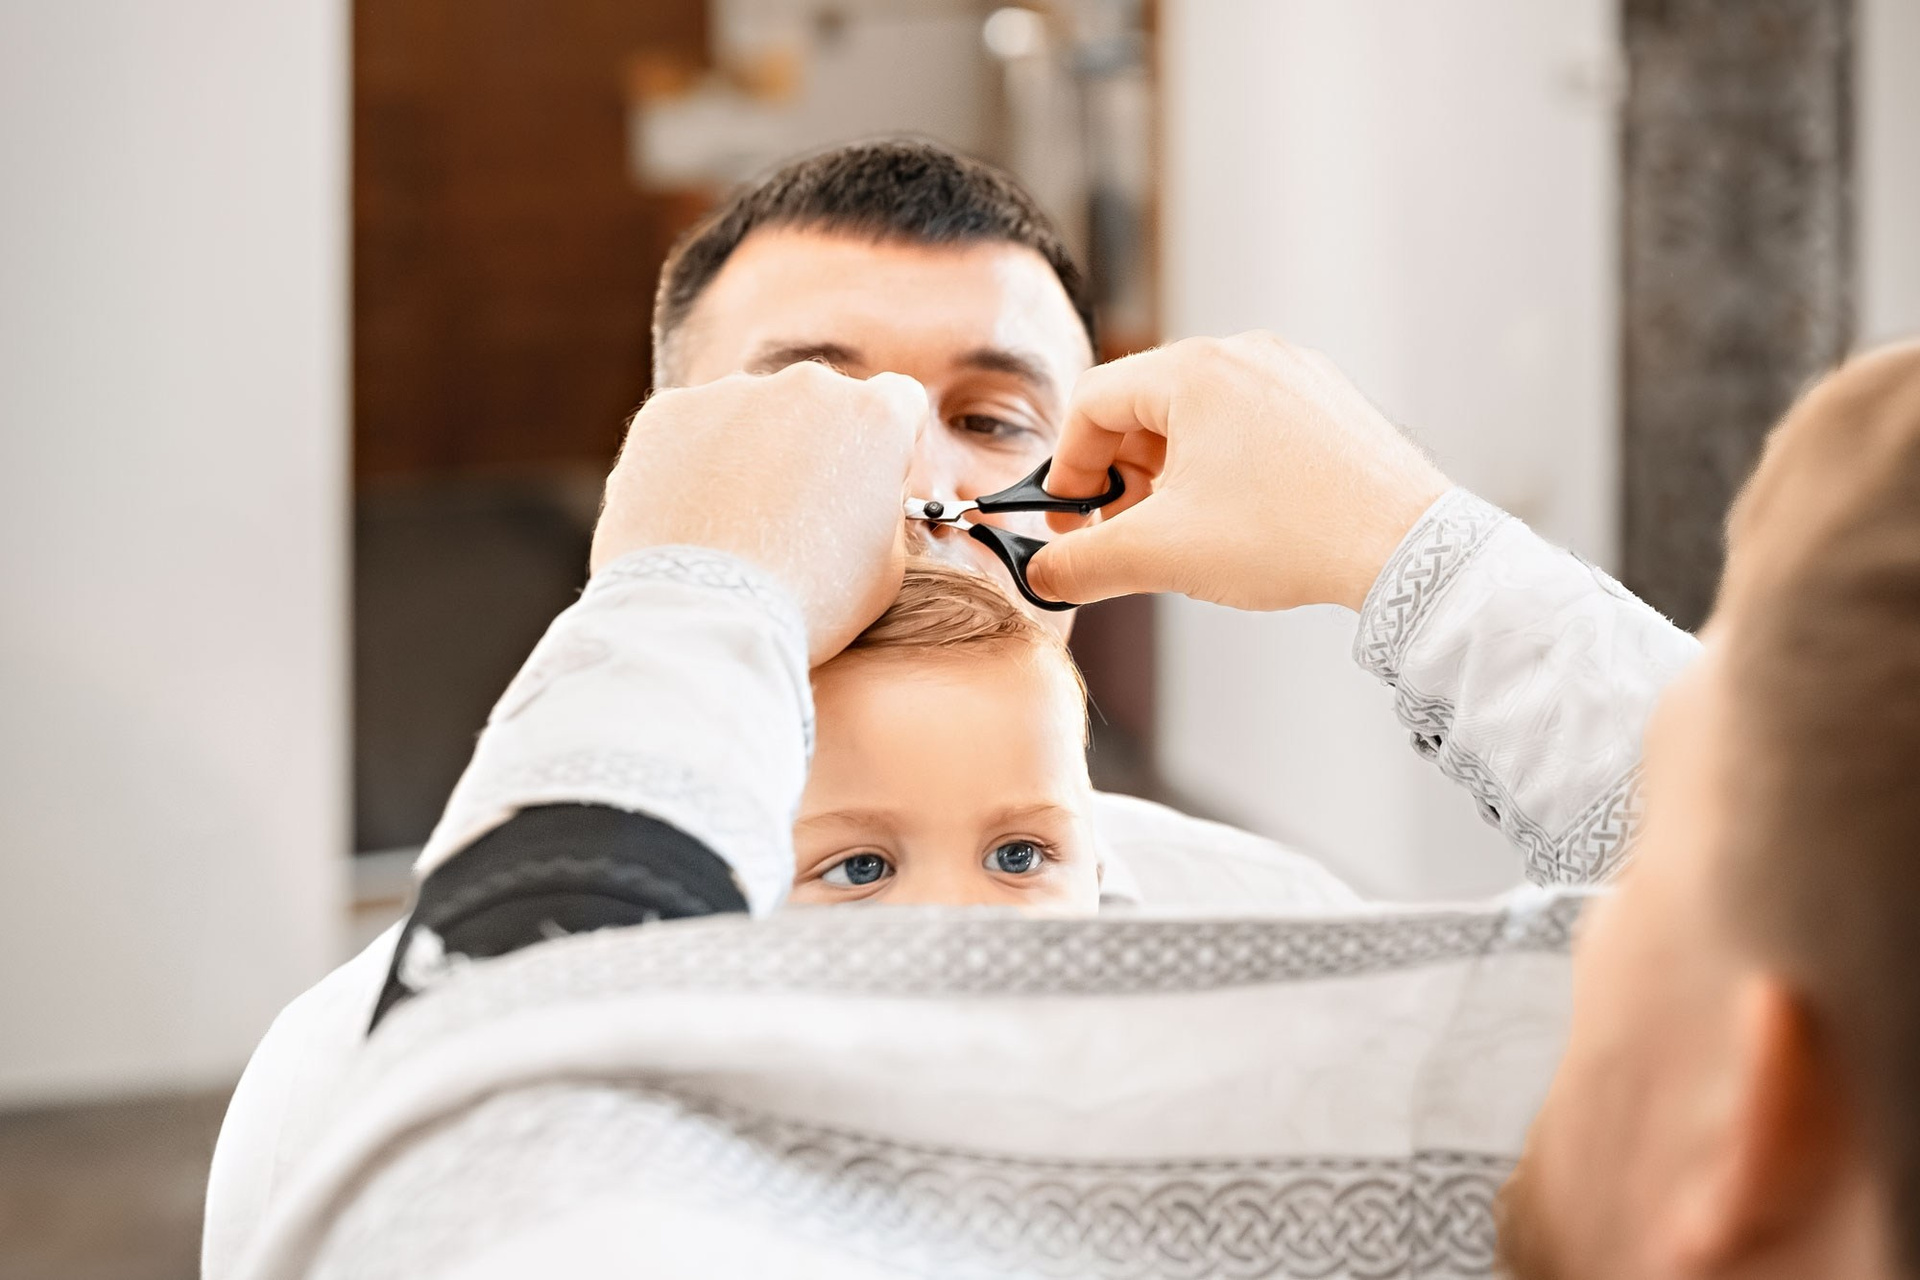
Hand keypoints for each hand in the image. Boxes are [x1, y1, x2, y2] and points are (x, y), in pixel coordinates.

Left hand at [591, 363, 926, 663]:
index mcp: (874, 416)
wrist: (704, 618)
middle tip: (794, 513)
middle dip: (812, 445)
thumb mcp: (887, 562)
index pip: (898, 401)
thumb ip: (881, 505)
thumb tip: (860, 493)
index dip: (885, 443)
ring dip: (750, 453)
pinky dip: (691, 464)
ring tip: (733, 527)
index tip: (866, 478)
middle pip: (819, 403)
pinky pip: (690, 431)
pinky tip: (693, 520)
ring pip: (750, 415)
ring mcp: (731, 393)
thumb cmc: (810, 603)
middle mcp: (806, 385)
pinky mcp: (667, 412)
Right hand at [1027, 332, 1448, 611]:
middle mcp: (1243, 354)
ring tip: (1181, 533)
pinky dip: (1224, 467)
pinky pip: (1250, 424)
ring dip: (1170, 474)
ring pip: (1199, 417)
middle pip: (1145, 406)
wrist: (1405, 548)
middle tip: (1121, 532)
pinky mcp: (1327, 402)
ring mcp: (1292, 373)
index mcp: (1193, 370)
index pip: (1092, 403)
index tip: (1069, 518)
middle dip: (1120, 476)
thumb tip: (1045, 576)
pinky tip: (1238, 520)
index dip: (1067, 467)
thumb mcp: (1162, 554)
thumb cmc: (1289, 535)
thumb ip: (1083, 564)